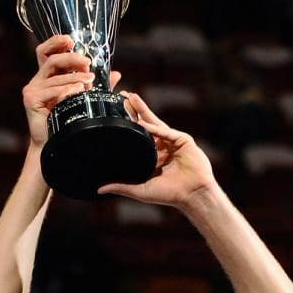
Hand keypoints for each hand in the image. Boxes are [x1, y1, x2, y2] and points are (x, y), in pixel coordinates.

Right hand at [23, 35, 100, 146]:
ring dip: (74, 76)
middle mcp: (38, 80)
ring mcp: (32, 89)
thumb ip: (97, 85)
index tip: (70, 40)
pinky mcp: (31, 100)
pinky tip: (77, 90)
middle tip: (87, 62)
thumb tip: (116, 74)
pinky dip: (66, 89)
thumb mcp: (85, 98)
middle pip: (51, 59)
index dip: (56, 42)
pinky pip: (51, 90)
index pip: (46, 52)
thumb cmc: (68, 121)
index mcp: (47, 76)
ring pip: (54, 76)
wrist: (55, 144)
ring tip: (89, 80)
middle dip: (70, 58)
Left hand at [97, 91, 214, 207]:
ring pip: (155, 123)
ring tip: (131, 97)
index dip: (127, 125)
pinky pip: (166, 132)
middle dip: (134, 111)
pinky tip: (142, 122)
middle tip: (121, 97)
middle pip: (145, 125)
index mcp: (152, 156)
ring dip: (143, 110)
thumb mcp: (140, 190)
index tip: (113, 115)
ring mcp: (173, 142)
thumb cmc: (169, 194)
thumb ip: (121, 187)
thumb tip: (99, 189)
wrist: (193, 195)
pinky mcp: (183, 140)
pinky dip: (155, 128)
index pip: (137, 137)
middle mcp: (162, 147)